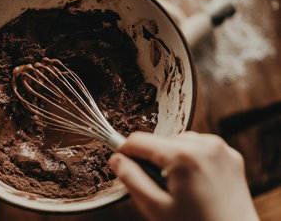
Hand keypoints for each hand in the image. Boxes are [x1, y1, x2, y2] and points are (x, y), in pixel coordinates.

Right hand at [109, 131, 258, 220]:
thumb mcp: (156, 207)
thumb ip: (132, 179)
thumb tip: (116, 159)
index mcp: (183, 156)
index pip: (139, 140)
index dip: (125, 151)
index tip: (121, 162)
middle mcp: (204, 145)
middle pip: (160, 141)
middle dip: (153, 159)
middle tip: (158, 186)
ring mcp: (221, 149)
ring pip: (179, 141)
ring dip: (172, 157)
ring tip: (178, 185)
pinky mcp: (231, 155)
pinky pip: (200, 147)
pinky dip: (191, 158)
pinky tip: (194, 182)